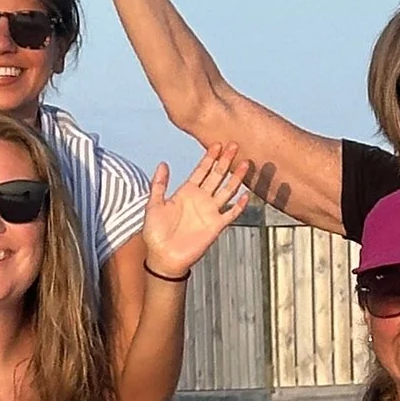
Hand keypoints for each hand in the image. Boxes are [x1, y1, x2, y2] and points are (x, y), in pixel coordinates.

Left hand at [140, 144, 246, 281]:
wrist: (163, 257)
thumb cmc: (155, 233)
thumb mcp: (153, 205)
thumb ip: (159, 185)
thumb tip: (162, 164)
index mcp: (186, 192)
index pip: (201, 170)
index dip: (209, 157)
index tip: (217, 144)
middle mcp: (201, 199)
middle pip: (217, 176)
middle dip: (225, 161)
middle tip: (234, 145)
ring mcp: (210, 212)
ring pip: (227, 190)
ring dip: (236, 178)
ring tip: (245, 163)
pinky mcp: (215, 226)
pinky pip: (231, 214)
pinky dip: (239, 205)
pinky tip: (245, 195)